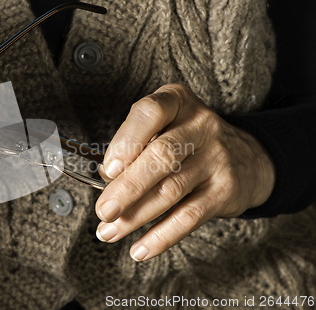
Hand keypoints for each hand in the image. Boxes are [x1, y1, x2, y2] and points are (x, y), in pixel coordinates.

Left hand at [95, 84, 274, 261]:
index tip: (108, 170)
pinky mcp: (225, 190)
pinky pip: (189, 216)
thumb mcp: (165, 126)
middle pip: (160, 156)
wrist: (246, 157)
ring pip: (171, 190)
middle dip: (127, 188)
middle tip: (104, 210)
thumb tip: (107, 179)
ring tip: (110, 231)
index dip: (126, 141)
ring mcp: (216, 157)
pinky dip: (161, 236)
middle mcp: (200, 125)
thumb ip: (136, 145)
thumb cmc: (188, 140)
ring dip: (136, 216)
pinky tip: (140, 248)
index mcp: (177, 102)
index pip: (149, 113)